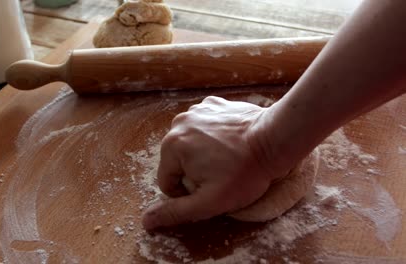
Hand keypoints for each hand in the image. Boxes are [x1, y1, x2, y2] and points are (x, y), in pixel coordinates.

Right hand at [142, 96, 288, 229]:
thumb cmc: (244, 172)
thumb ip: (175, 212)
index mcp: (171, 146)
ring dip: (203, 153)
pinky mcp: (213, 104)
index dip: (188, 194)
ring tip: (228, 158)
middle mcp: (178, 123)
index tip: (212, 190)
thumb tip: (146, 220)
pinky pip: (204, 127)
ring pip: (190, 144)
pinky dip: (213, 136)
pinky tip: (231, 142)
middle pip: (177, 161)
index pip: (168, 182)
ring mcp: (196, 110)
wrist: (275, 139)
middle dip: (194, 172)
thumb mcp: (209, 202)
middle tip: (222, 174)